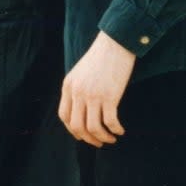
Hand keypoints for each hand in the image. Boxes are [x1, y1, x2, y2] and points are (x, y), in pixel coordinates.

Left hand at [59, 31, 135, 145]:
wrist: (115, 43)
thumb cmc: (100, 57)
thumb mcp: (80, 72)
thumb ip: (77, 89)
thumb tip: (82, 110)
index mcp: (68, 86)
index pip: (64, 116)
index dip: (73, 130)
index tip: (82, 135)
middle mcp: (78, 92)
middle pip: (77, 126)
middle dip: (88, 138)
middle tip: (98, 142)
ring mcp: (93, 95)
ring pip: (93, 128)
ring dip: (102, 138)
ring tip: (111, 139)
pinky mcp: (109, 96)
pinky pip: (110, 121)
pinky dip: (115, 130)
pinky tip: (120, 131)